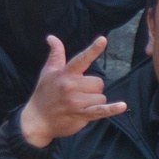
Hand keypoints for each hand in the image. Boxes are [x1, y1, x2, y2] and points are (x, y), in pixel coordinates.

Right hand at [16, 34, 124, 148]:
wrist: (36, 120)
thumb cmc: (43, 94)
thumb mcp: (48, 72)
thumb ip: (55, 54)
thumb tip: (52, 37)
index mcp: (64, 74)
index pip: (81, 59)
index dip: (93, 49)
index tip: (103, 40)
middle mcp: (70, 86)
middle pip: (98, 82)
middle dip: (93, 88)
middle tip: (79, 94)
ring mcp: (76, 102)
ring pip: (101, 97)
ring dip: (95, 101)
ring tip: (80, 104)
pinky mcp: (80, 115)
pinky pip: (100, 111)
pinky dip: (112, 109)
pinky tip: (122, 106)